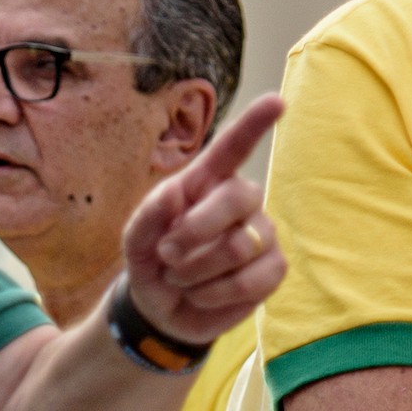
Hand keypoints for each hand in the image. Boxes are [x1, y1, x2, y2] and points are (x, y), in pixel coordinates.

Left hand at [121, 95, 286, 343]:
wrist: (163, 309)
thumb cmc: (152, 262)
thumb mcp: (134, 240)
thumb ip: (147, 215)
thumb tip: (173, 193)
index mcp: (206, 182)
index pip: (233, 148)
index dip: (254, 124)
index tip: (277, 101)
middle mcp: (241, 201)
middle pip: (237, 198)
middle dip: (195, 231)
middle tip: (166, 255)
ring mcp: (262, 234)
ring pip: (241, 246)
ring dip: (198, 271)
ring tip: (182, 278)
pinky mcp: (273, 269)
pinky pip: (252, 280)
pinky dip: (216, 294)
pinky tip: (202, 294)